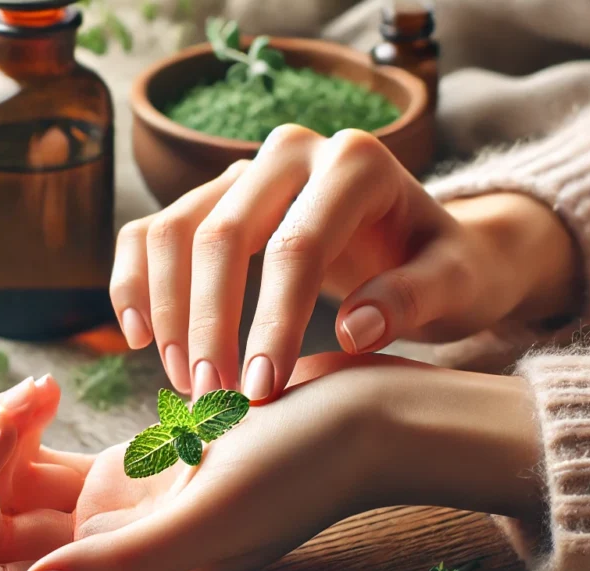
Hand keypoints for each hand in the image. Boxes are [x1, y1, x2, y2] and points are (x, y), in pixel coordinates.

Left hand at [0, 357, 542, 570]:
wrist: (369, 417)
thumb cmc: (310, 460)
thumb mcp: (218, 512)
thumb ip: (122, 564)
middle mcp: (114, 552)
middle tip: (27, 403)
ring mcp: (121, 512)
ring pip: (16, 498)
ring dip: (2, 444)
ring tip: (39, 391)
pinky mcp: (133, 470)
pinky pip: (48, 464)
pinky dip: (30, 429)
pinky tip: (50, 393)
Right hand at [109, 124, 579, 401]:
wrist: (424, 244)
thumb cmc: (444, 267)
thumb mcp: (456, 284)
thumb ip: (414, 300)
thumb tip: (353, 328)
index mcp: (356, 162)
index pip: (295, 245)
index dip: (272, 323)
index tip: (261, 392)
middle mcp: (291, 153)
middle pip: (221, 234)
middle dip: (209, 324)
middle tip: (211, 398)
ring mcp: (245, 173)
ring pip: (173, 231)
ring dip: (168, 312)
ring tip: (187, 384)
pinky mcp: (213, 200)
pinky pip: (150, 232)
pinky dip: (134, 283)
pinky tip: (140, 339)